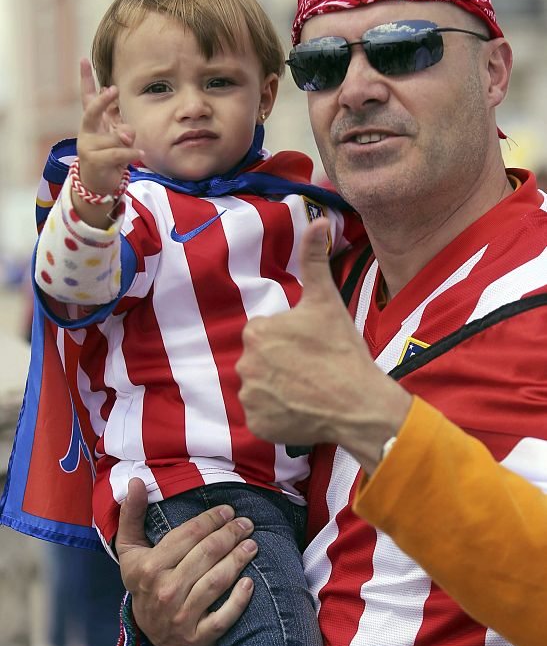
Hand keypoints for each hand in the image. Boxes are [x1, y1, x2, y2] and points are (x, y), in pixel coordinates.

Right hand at [74, 59, 142, 226]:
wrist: (98, 185)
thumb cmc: (111, 159)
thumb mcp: (120, 143)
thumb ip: (124, 132)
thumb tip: (127, 132)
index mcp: (93, 123)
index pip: (87, 97)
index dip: (85, 79)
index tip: (84, 60)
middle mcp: (86, 132)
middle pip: (91, 110)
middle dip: (102, 100)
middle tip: (113, 90)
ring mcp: (88, 146)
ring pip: (115, 137)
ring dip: (127, 144)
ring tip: (132, 151)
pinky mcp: (94, 161)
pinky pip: (118, 152)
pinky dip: (131, 153)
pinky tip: (140, 154)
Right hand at [116, 478, 257, 645]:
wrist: (147, 628)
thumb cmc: (143, 579)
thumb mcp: (130, 548)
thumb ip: (132, 514)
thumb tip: (135, 481)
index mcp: (149, 567)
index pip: (189, 535)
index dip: (212, 519)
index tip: (228, 510)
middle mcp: (165, 591)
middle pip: (207, 554)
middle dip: (231, 534)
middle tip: (246, 524)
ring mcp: (181, 617)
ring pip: (217, 581)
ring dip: (239, 559)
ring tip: (252, 545)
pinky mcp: (197, 637)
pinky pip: (223, 619)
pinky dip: (238, 601)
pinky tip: (250, 583)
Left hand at [237, 219, 411, 472]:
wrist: (358, 403)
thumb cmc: (342, 351)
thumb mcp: (327, 301)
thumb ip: (314, 260)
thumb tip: (315, 219)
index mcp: (257, 331)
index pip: (268, 333)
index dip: (291, 340)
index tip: (312, 348)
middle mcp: (244, 363)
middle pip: (262, 360)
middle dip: (283, 364)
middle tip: (313, 370)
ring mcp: (250, 398)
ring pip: (262, 388)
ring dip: (279, 390)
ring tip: (309, 391)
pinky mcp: (258, 426)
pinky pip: (264, 417)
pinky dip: (278, 416)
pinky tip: (302, 411)